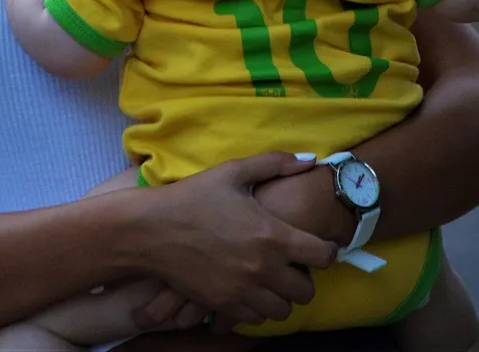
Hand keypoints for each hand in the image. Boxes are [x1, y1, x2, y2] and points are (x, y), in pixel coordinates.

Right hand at [132, 153, 336, 328]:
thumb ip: (275, 163)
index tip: (317, 244)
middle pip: (306, 291)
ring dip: (281, 295)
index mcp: (272, 235)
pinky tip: (248, 287)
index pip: (323, 256)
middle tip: (291, 263)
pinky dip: (257, 306)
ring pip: (283, 311)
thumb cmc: (194, 196)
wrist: (152, 230)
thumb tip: (309, 160)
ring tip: (270, 277)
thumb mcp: (233, 171)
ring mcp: (243, 291)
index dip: (326, 250)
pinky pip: (256, 319)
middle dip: (304, 277)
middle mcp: (263, 269)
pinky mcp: (223, 306)